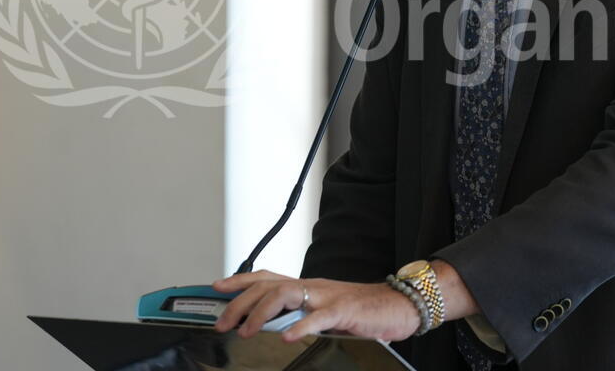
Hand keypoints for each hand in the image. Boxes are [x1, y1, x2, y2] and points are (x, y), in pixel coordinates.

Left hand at [212, 270, 420, 342]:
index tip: (218, 287)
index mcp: (307, 286)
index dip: (240, 280)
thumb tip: (270, 325)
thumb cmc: (361, 310)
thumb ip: (299, 313)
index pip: (267, 277)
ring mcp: (327, 296)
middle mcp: (312, 287)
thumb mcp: (323, 310)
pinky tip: (286, 337)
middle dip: (240, 303)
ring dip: (261, 313)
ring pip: (286, 295)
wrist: (397, 305)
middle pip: (268, 286)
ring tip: (246, 331)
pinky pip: (318, 317)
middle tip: (222, 323)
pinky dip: (300, 327)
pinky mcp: (344, 311)